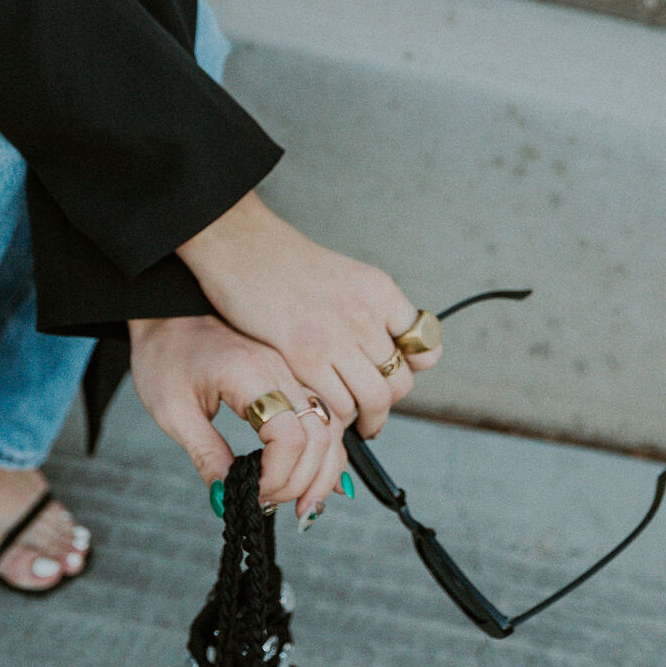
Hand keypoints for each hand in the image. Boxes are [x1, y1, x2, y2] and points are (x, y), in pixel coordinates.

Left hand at [127, 314, 346, 520]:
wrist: (167, 310)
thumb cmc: (164, 353)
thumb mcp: (171, 409)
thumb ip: (204, 454)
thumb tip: (227, 500)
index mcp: (248, 372)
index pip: (290, 434)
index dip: (279, 475)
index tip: (254, 494)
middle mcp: (280, 367)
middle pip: (320, 434)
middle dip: (301, 481)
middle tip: (269, 502)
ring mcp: (291, 369)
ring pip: (331, 426)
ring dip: (322, 471)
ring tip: (300, 504)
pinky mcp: (292, 374)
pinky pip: (323, 415)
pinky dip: (326, 450)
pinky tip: (318, 478)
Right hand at [175, 193, 439, 438]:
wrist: (240, 244)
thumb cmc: (284, 262)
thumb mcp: (346, 276)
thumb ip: (371, 311)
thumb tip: (391, 349)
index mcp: (379, 291)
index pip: (425, 345)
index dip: (412, 368)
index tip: (394, 375)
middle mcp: (364, 313)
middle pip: (400, 381)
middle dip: (387, 403)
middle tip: (371, 411)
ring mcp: (335, 336)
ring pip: (374, 399)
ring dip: (366, 419)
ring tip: (352, 422)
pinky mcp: (304, 355)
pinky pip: (337, 404)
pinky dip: (334, 417)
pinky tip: (322, 411)